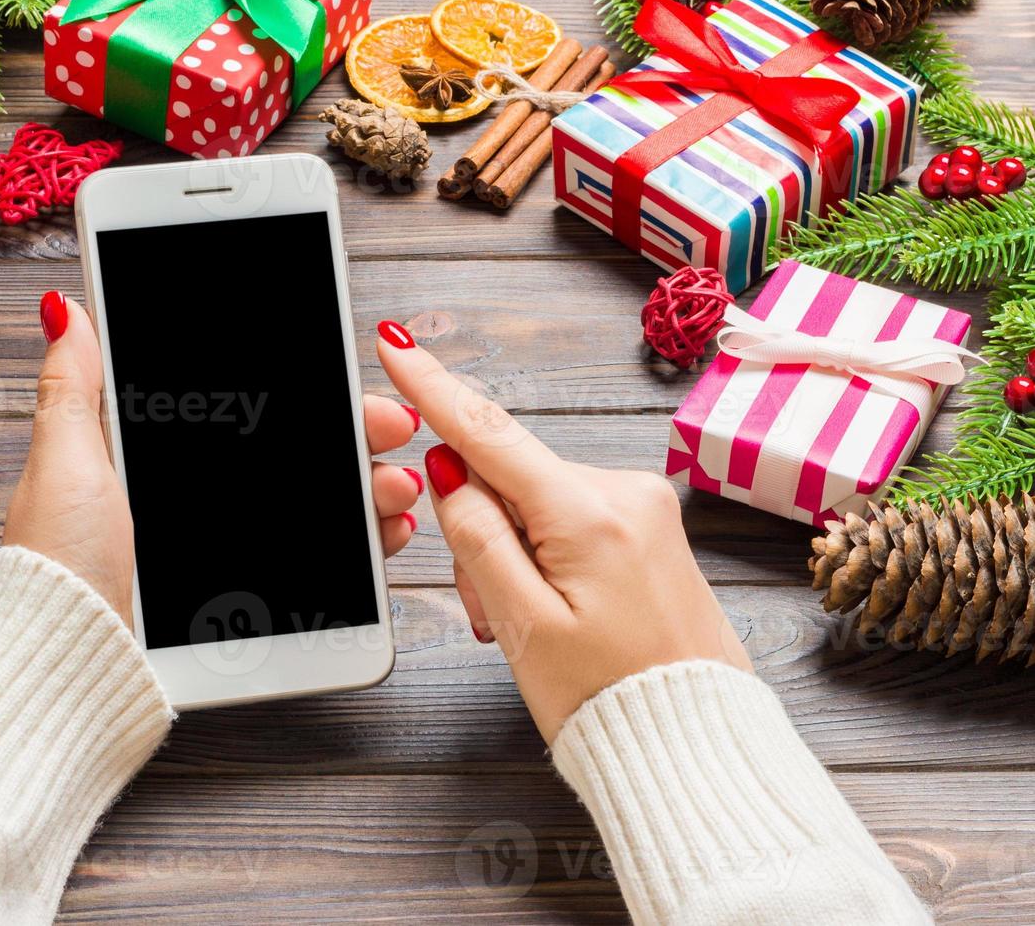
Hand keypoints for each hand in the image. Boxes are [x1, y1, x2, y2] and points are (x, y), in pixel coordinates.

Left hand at [2, 292, 423, 627]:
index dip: (303, 391)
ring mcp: (225, 553)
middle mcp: (197, 502)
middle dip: (354, 434)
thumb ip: (75, 388)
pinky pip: (319, 570)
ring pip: (318, 507)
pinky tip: (383, 536)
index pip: (245, 412)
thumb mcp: (65, 461)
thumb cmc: (56, 566)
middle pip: (294, 455)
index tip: (348, 377)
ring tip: (393, 486)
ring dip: (369, 489)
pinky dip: (361, 549)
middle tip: (390, 427)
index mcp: (155, 462)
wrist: (66, 663)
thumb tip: (66, 310)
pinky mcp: (244, 606)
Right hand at [376, 320, 751, 742]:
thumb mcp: (523, 624)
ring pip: (537, 504)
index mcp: (589, 513)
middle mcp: (623, 493)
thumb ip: (477, 537)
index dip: (434, 390)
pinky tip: (556, 610)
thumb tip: (449, 469)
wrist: (694, 745)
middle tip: (491, 609)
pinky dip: (546, 556)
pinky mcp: (650, 529)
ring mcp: (642, 508)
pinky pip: (572, 520)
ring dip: (514, 552)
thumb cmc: (611, 698)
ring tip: (530, 625)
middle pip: (509, 479)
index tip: (396, 345)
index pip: (490, 435)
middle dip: (482, 531)